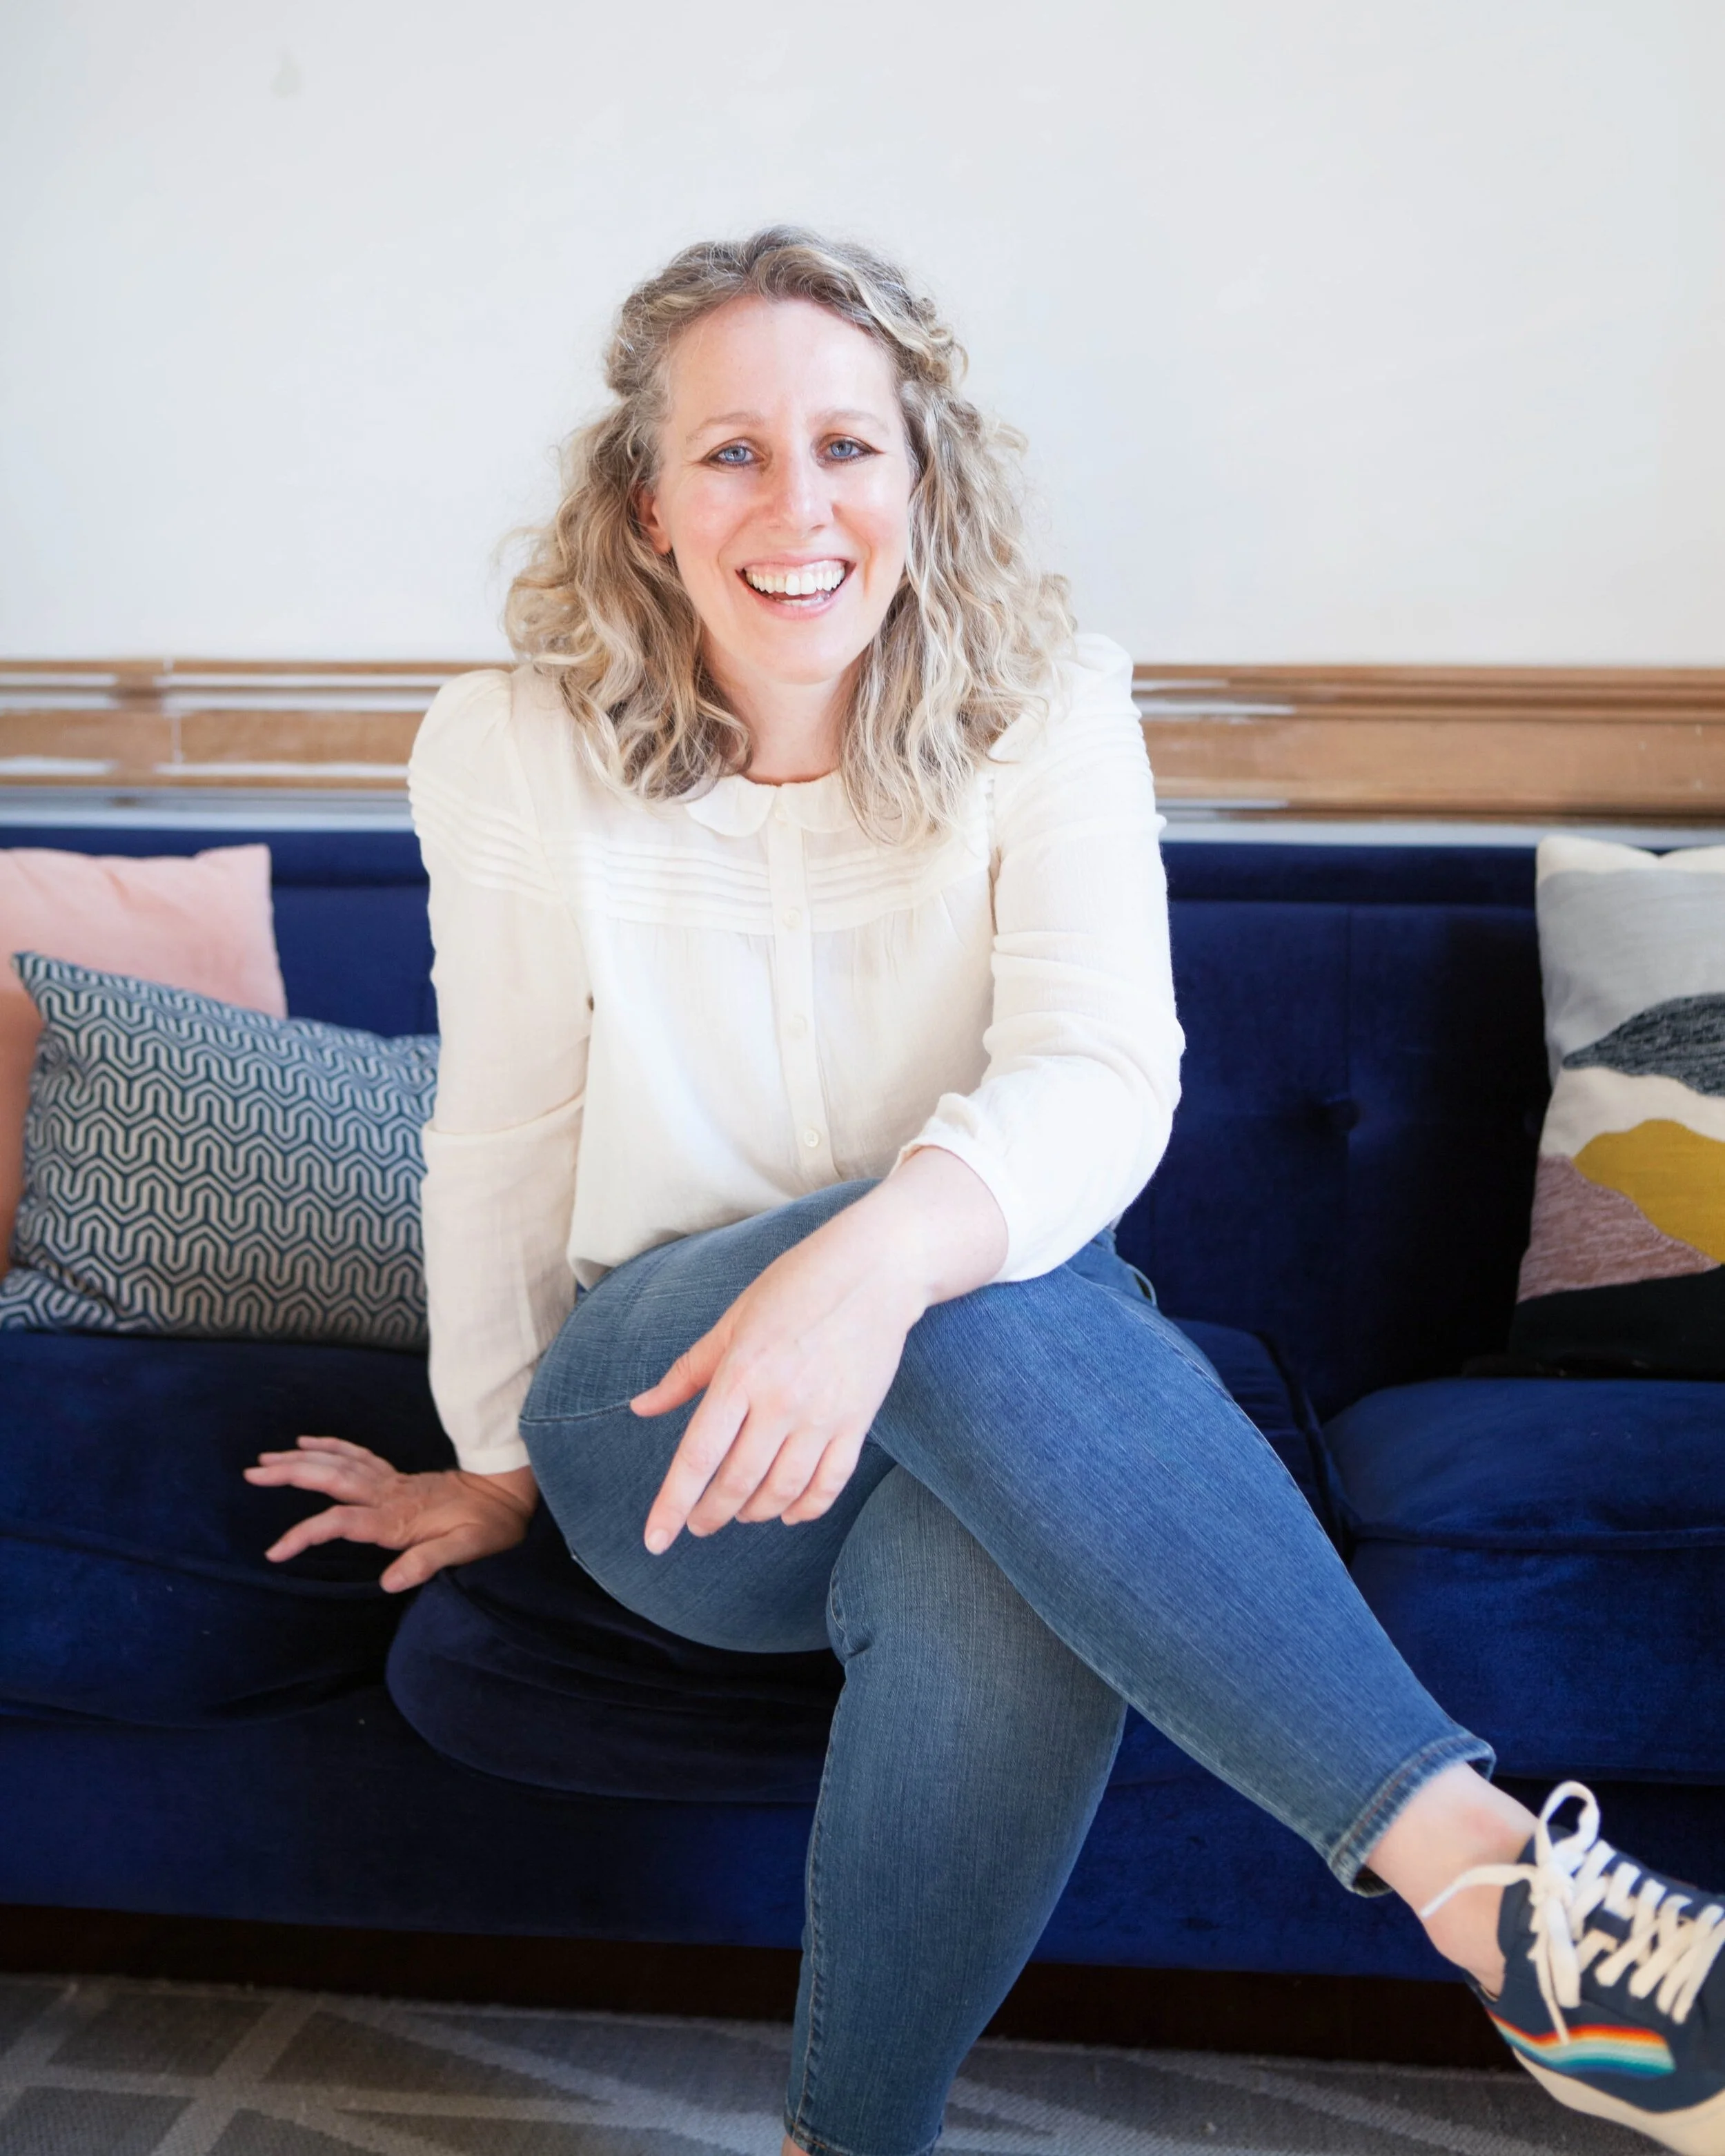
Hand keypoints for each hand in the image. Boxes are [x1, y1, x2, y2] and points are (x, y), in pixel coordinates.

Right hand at [244, 1437, 537, 1592]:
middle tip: (252, 1474)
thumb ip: (428, 1563)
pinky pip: (357, 1455)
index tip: (275, 1551)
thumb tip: (390, 1581)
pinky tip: (308, 1442)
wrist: (508, 1494)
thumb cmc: (489, 1526)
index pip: (341, 1523)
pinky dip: (330, 1446)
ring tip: (264, 1459)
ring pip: (338, 1464)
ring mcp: (391, 1482)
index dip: (307, 1534)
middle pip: (331, 1479)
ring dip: (300, 1459)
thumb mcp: (467, 1550)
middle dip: (290, 1475)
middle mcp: (388, 1495)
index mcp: (397, 1518)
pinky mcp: (395, 1476)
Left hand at [631, 1149, 1006, 1552]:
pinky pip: (828, 1483)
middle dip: (710, 1515)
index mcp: (741, 1374)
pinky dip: (805, 1508)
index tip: (655, 1540)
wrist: (877, 1269)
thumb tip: (640, 1408)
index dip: (672, 1505)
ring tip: (739, 1514)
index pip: (698, 1457)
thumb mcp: (733, 1321)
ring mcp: (823, 1415)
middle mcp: (781, 1402)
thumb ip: (687, 1372)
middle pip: (736, 1483)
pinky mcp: (857, 1422)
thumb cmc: (796, 1285)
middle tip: (698, 1525)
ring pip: (781, 1492)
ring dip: (753, 1513)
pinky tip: (788, 1513)